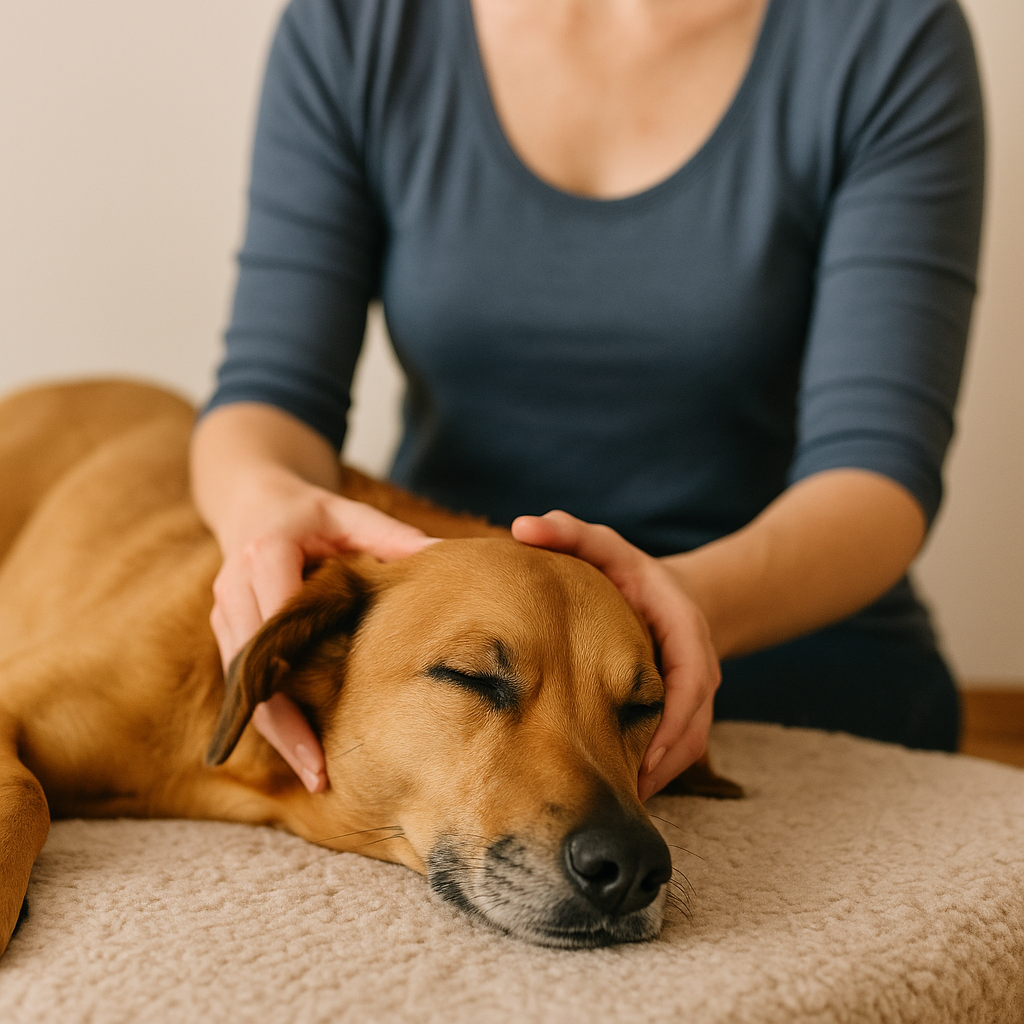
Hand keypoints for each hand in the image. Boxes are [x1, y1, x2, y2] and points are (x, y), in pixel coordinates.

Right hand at [210, 470, 435, 791]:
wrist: (253, 501)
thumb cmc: (311, 512)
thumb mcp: (350, 513)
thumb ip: (392, 536)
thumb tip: (443, 556)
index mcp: (267, 551)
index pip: (276, 611)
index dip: (294, 661)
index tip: (323, 702)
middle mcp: (235, 584)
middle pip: (253, 662)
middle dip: (281, 718)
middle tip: (320, 770)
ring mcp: (224, 609)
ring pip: (240, 681)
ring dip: (273, 729)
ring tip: (314, 774)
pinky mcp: (225, 629)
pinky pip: (240, 681)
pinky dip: (266, 715)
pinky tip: (297, 750)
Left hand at [511, 511, 719, 800]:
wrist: (662, 595)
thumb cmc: (623, 571)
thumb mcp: (599, 543)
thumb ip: (565, 532)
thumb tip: (522, 527)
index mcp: (684, 627)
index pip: (692, 680)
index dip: (670, 721)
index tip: (639, 755)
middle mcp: (697, 665)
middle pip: (693, 727)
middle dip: (660, 762)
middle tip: (620, 794)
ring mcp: (694, 694)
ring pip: (687, 747)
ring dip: (656, 777)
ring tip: (617, 803)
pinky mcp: (683, 714)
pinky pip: (675, 751)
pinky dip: (651, 773)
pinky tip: (617, 792)